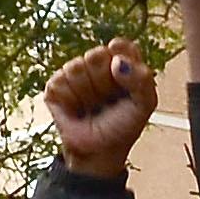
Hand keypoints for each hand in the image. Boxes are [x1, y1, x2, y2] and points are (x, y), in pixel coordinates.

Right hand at [45, 38, 158, 179]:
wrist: (99, 151)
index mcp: (121, 62)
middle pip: (97, 55)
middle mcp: (97, 64)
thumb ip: (141, 79)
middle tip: (108, 99)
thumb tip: (117, 61)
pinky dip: (71, 100)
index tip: (123, 80)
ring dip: (88, 93)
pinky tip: (77, 109)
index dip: (122, 61)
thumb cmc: (123, 126)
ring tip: (93, 106)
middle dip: (105, 82)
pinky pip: (61, 82)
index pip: (121, 46)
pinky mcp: (55, 85)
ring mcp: (74, 73)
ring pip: (77, 67)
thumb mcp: (144, 105)